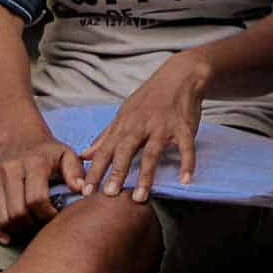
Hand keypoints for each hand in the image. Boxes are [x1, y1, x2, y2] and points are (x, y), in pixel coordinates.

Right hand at [0, 138, 84, 244]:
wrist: (22, 139)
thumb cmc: (49, 153)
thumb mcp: (68, 155)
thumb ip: (76, 171)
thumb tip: (81, 190)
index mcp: (34, 163)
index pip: (36, 199)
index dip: (47, 214)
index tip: (55, 215)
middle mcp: (10, 169)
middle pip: (17, 211)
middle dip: (32, 223)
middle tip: (42, 222)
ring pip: (2, 216)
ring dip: (16, 228)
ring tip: (30, 224)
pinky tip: (6, 237)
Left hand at [81, 51, 208, 201]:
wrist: (180, 75)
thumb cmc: (150, 98)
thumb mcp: (124, 113)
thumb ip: (106, 135)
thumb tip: (85, 155)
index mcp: (125, 124)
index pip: (105, 150)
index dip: (95, 171)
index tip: (85, 192)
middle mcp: (141, 125)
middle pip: (126, 150)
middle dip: (116, 172)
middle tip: (109, 194)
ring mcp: (163, 125)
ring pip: (152, 152)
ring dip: (146, 175)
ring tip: (140, 196)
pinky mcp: (184, 126)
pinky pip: (186, 146)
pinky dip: (187, 162)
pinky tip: (185, 179)